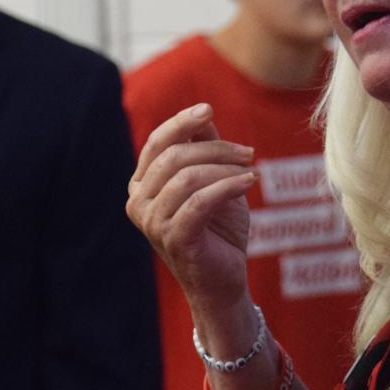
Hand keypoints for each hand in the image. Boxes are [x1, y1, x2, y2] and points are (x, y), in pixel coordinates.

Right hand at [125, 104, 254, 312]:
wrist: (225, 280)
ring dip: (225, 168)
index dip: (181, 123)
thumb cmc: (218, 229)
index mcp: (142, 185)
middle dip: (215, 148)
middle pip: (173, 156)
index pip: (157, 143)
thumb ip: (203, 149)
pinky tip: (249, 181)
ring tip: (251, 171)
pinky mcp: (174, 239)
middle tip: (247, 152)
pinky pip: (200, 201)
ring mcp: (153, 223)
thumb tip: (203, 114)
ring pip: (187, 177)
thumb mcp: (213, 180)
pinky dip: (228, 186)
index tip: (208, 109)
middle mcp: (138, 202)